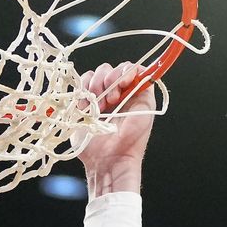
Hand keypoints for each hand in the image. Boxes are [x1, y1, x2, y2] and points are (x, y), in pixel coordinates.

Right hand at [77, 62, 155, 189]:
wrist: (110, 158)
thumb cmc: (132, 139)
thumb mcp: (146, 108)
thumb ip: (145, 86)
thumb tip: (139, 69)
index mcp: (132, 92)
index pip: (127, 68)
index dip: (124, 71)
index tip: (123, 83)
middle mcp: (115, 93)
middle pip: (108, 69)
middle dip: (109, 81)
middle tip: (111, 101)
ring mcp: (98, 98)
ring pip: (94, 75)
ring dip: (96, 87)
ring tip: (100, 107)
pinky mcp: (83, 105)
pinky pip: (80, 86)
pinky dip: (82, 92)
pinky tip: (87, 107)